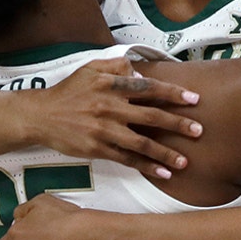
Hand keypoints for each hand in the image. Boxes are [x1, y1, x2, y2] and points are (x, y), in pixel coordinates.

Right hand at [26, 58, 203, 179]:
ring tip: (185, 161)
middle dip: (178, 124)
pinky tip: (163, 173)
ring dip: (166, 152)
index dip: (172, 93)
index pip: (148, 88)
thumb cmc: (68, 92)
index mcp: (110, 85)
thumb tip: (140, 72)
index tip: (193, 100)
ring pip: (141, 142)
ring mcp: (103, 130)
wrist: (41, 116)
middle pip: (151, 116)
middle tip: (199, 131)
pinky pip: (127, 159)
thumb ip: (116, 66)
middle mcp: (109, 107)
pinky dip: (146, 166)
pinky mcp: (97, 148)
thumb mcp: (89, 69)